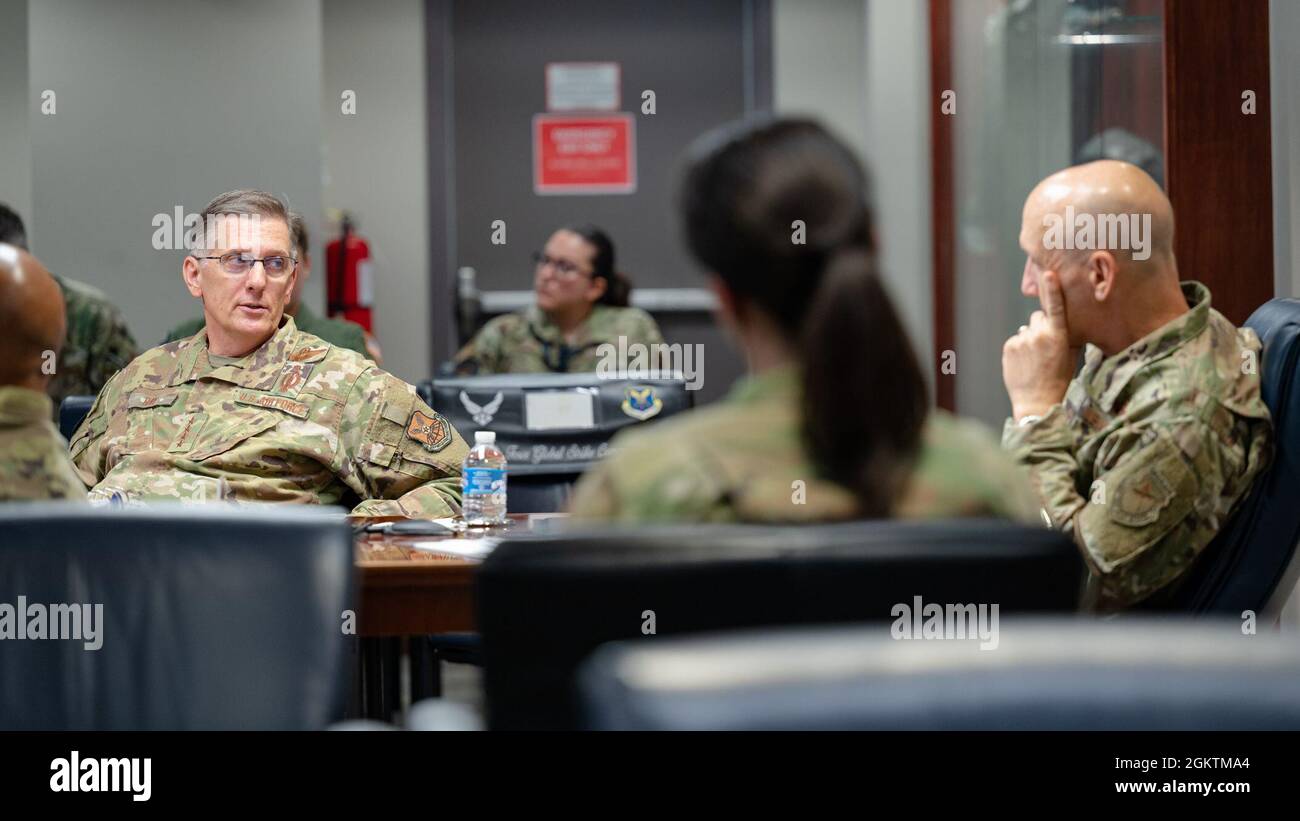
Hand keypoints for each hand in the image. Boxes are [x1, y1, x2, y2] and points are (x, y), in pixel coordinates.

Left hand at [1002, 270, 1075, 419]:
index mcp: (1058, 336)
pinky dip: (1019, 348)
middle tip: (1045, 347)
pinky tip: (1024, 363)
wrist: (1037, 402)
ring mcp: (1022, 340)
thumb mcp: (1070, 355)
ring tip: (1034, 359)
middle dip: (1042, 326)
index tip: (1048, 273)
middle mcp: (1039, 335)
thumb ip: (1065, 335)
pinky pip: (1015, 340)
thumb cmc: (1059, 379)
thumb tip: (1060, 320)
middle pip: (1038, 317)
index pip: (1055, 307)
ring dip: (1029, 338)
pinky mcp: (1008, 347)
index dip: (1052, 289)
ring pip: (1026, 329)